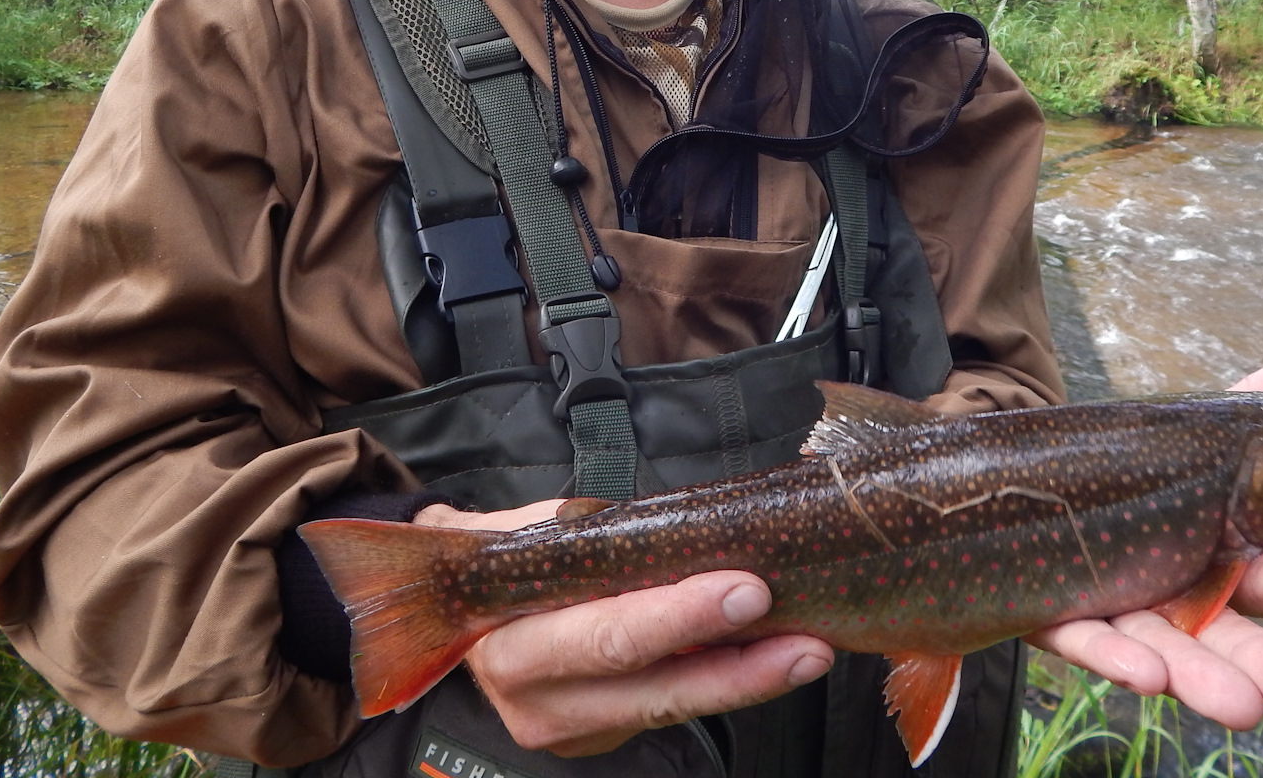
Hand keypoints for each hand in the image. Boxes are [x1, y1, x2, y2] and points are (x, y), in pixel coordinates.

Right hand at [414, 501, 834, 755]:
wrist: (454, 605)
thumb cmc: (508, 552)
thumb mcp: (533, 530)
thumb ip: (595, 537)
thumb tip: (687, 525)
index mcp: (512, 638)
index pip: (607, 634)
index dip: (678, 616)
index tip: (744, 587)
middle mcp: (538, 699)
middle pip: (652, 687)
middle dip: (736, 665)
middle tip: (801, 637)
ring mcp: (573, 727)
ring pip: (673, 709)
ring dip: (749, 681)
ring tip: (809, 651)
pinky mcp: (603, 737)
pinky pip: (674, 711)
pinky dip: (728, 684)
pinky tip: (776, 659)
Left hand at [1026, 344, 1262, 728]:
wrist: (1031, 487)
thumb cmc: (1137, 477)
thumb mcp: (1199, 440)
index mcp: (1222, 559)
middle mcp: (1176, 597)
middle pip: (1226, 630)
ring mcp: (1117, 613)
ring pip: (1162, 650)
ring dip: (1200, 678)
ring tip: (1242, 707)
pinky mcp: (1054, 617)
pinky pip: (1080, 639)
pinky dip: (1113, 657)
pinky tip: (1145, 674)